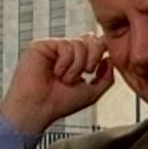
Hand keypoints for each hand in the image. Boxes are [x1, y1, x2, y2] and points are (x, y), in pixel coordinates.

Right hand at [0, 33, 114, 133]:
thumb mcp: (92, 93)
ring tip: (65, 79)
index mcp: (77, 60)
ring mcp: (54, 47)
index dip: (101, 52)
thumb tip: (110, 58)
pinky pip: (65, 44)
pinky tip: (56, 73)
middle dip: (94, 56)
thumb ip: (106, 77)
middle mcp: (66, 52)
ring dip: (77, 66)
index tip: (97, 67)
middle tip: (87, 72)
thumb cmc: (59, 104)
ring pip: (80, 43)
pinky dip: (65, 62)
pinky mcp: (42, 45)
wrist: (38, 109)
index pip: (96, 44)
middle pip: (92, 39)